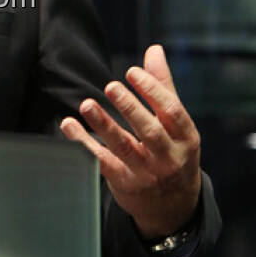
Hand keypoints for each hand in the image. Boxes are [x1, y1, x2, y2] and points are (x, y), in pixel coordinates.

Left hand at [59, 44, 201, 238]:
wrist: (173, 207)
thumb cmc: (173, 152)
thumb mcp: (177, 124)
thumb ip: (163, 86)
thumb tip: (154, 49)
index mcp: (186, 138)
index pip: (172, 112)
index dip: (153, 91)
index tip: (132, 72)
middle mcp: (169, 157)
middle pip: (150, 132)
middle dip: (130, 108)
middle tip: (110, 86)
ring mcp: (147, 173)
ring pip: (124, 148)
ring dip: (104, 125)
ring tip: (86, 104)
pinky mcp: (126, 184)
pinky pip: (103, 163)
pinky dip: (85, 144)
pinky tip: (69, 126)